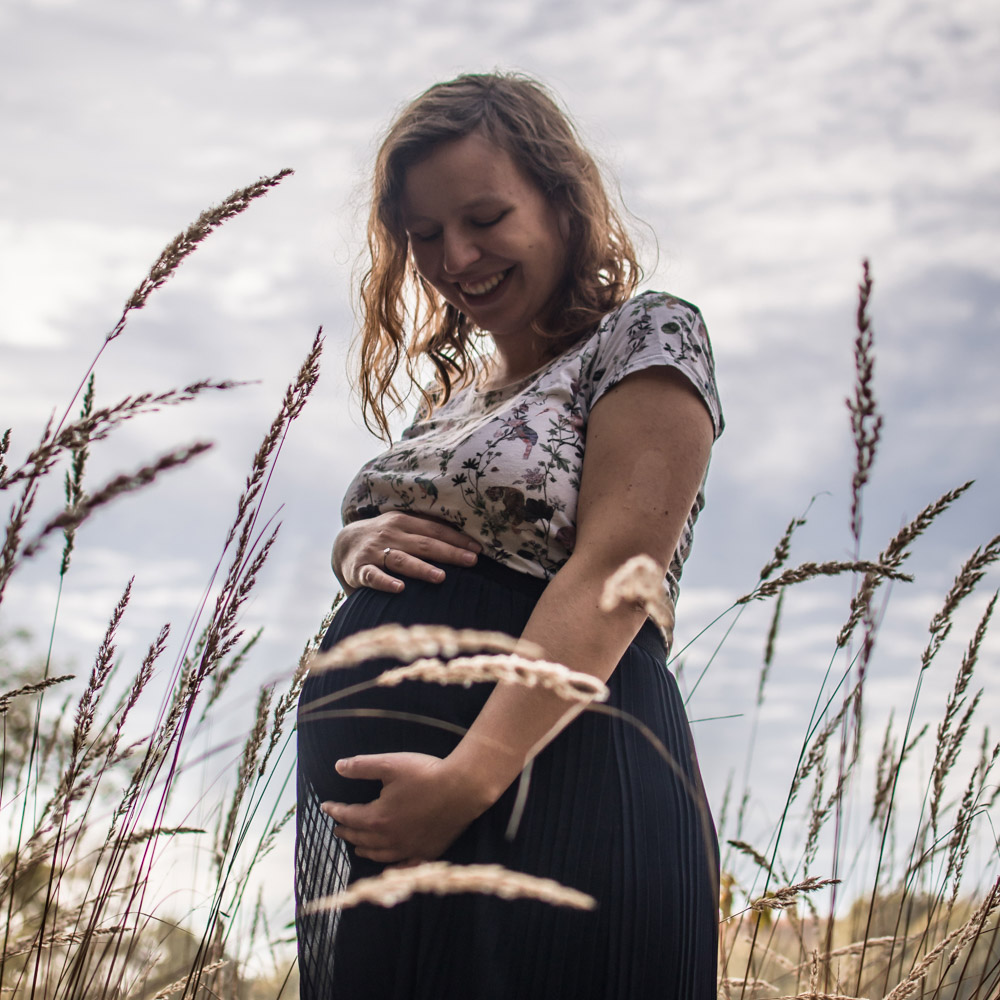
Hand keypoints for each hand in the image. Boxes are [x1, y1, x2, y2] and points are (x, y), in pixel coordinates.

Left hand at [322, 752, 496, 863]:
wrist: (463, 788)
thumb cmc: (426, 773)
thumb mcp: (391, 764)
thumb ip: (362, 766)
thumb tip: (338, 766)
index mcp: (378, 818)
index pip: (349, 817)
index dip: (335, 811)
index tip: (326, 807)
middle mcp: (390, 839)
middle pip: (361, 838)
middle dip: (346, 832)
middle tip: (338, 828)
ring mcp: (409, 848)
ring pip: (379, 854)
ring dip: (364, 849)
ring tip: (357, 847)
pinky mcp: (427, 852)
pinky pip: (404, 864)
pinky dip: (391, 865)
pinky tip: (389, 864)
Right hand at [332, 511, 480, 593]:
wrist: (343, 544)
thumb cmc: (385, 539)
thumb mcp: (403, 527)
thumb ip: (426, 531)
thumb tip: (465, 540)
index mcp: (403, 522)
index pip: (435, 529)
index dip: (457, 539)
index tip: (478, 548)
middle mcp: (390, 534)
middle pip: (424, 544)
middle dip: (449, 552)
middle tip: (471, 561)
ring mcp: (374, 551)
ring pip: (401, 559)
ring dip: (422, 568)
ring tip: (441, 577)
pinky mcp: (360, 569)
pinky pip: (374, 576)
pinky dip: (386, 582)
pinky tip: (400, 589)